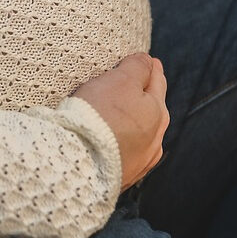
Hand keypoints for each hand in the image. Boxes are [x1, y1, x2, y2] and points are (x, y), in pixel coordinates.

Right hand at [72, 53, 169, 190]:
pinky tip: (118, 142)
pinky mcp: (122, 176)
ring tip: (126, 113)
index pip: (157, 82)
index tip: (149, 61)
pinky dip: (123, 142)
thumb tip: (148, 61)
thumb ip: (138, 66)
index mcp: (158, 112)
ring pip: (142, 134)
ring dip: (136, 121)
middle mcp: (155, 139)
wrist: (78, 161)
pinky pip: (126, 153)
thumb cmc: (100, 115)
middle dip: (147, 95)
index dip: (150, 68)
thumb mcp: (121, 79)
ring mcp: (140, 161)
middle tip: (139, 82)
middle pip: (153, 109)